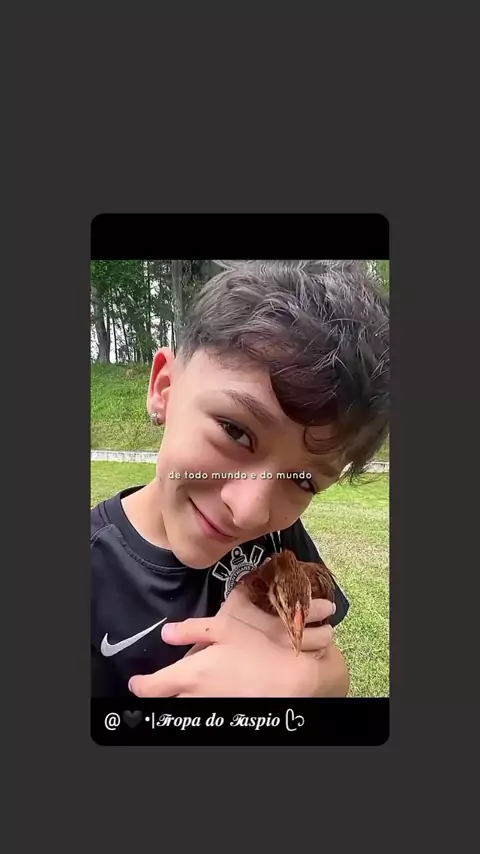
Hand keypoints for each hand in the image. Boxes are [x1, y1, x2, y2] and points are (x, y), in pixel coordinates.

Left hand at [128, 592, 341, 697]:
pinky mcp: (224, 717)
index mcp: (190, 675)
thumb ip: (192, 629)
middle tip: (157, 686)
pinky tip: (208, 693)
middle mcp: (195, 698)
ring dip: (178, 700)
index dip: (140, 686)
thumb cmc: (257, 652)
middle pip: (164, 704)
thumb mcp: (225, 629)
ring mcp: (210, 710)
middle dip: (157, 696)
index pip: (152, 688)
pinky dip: (197, 704)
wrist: (290, 681)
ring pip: (183, 709)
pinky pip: (201, 712)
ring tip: (182, 688)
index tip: (136, 683)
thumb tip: (166, 633)